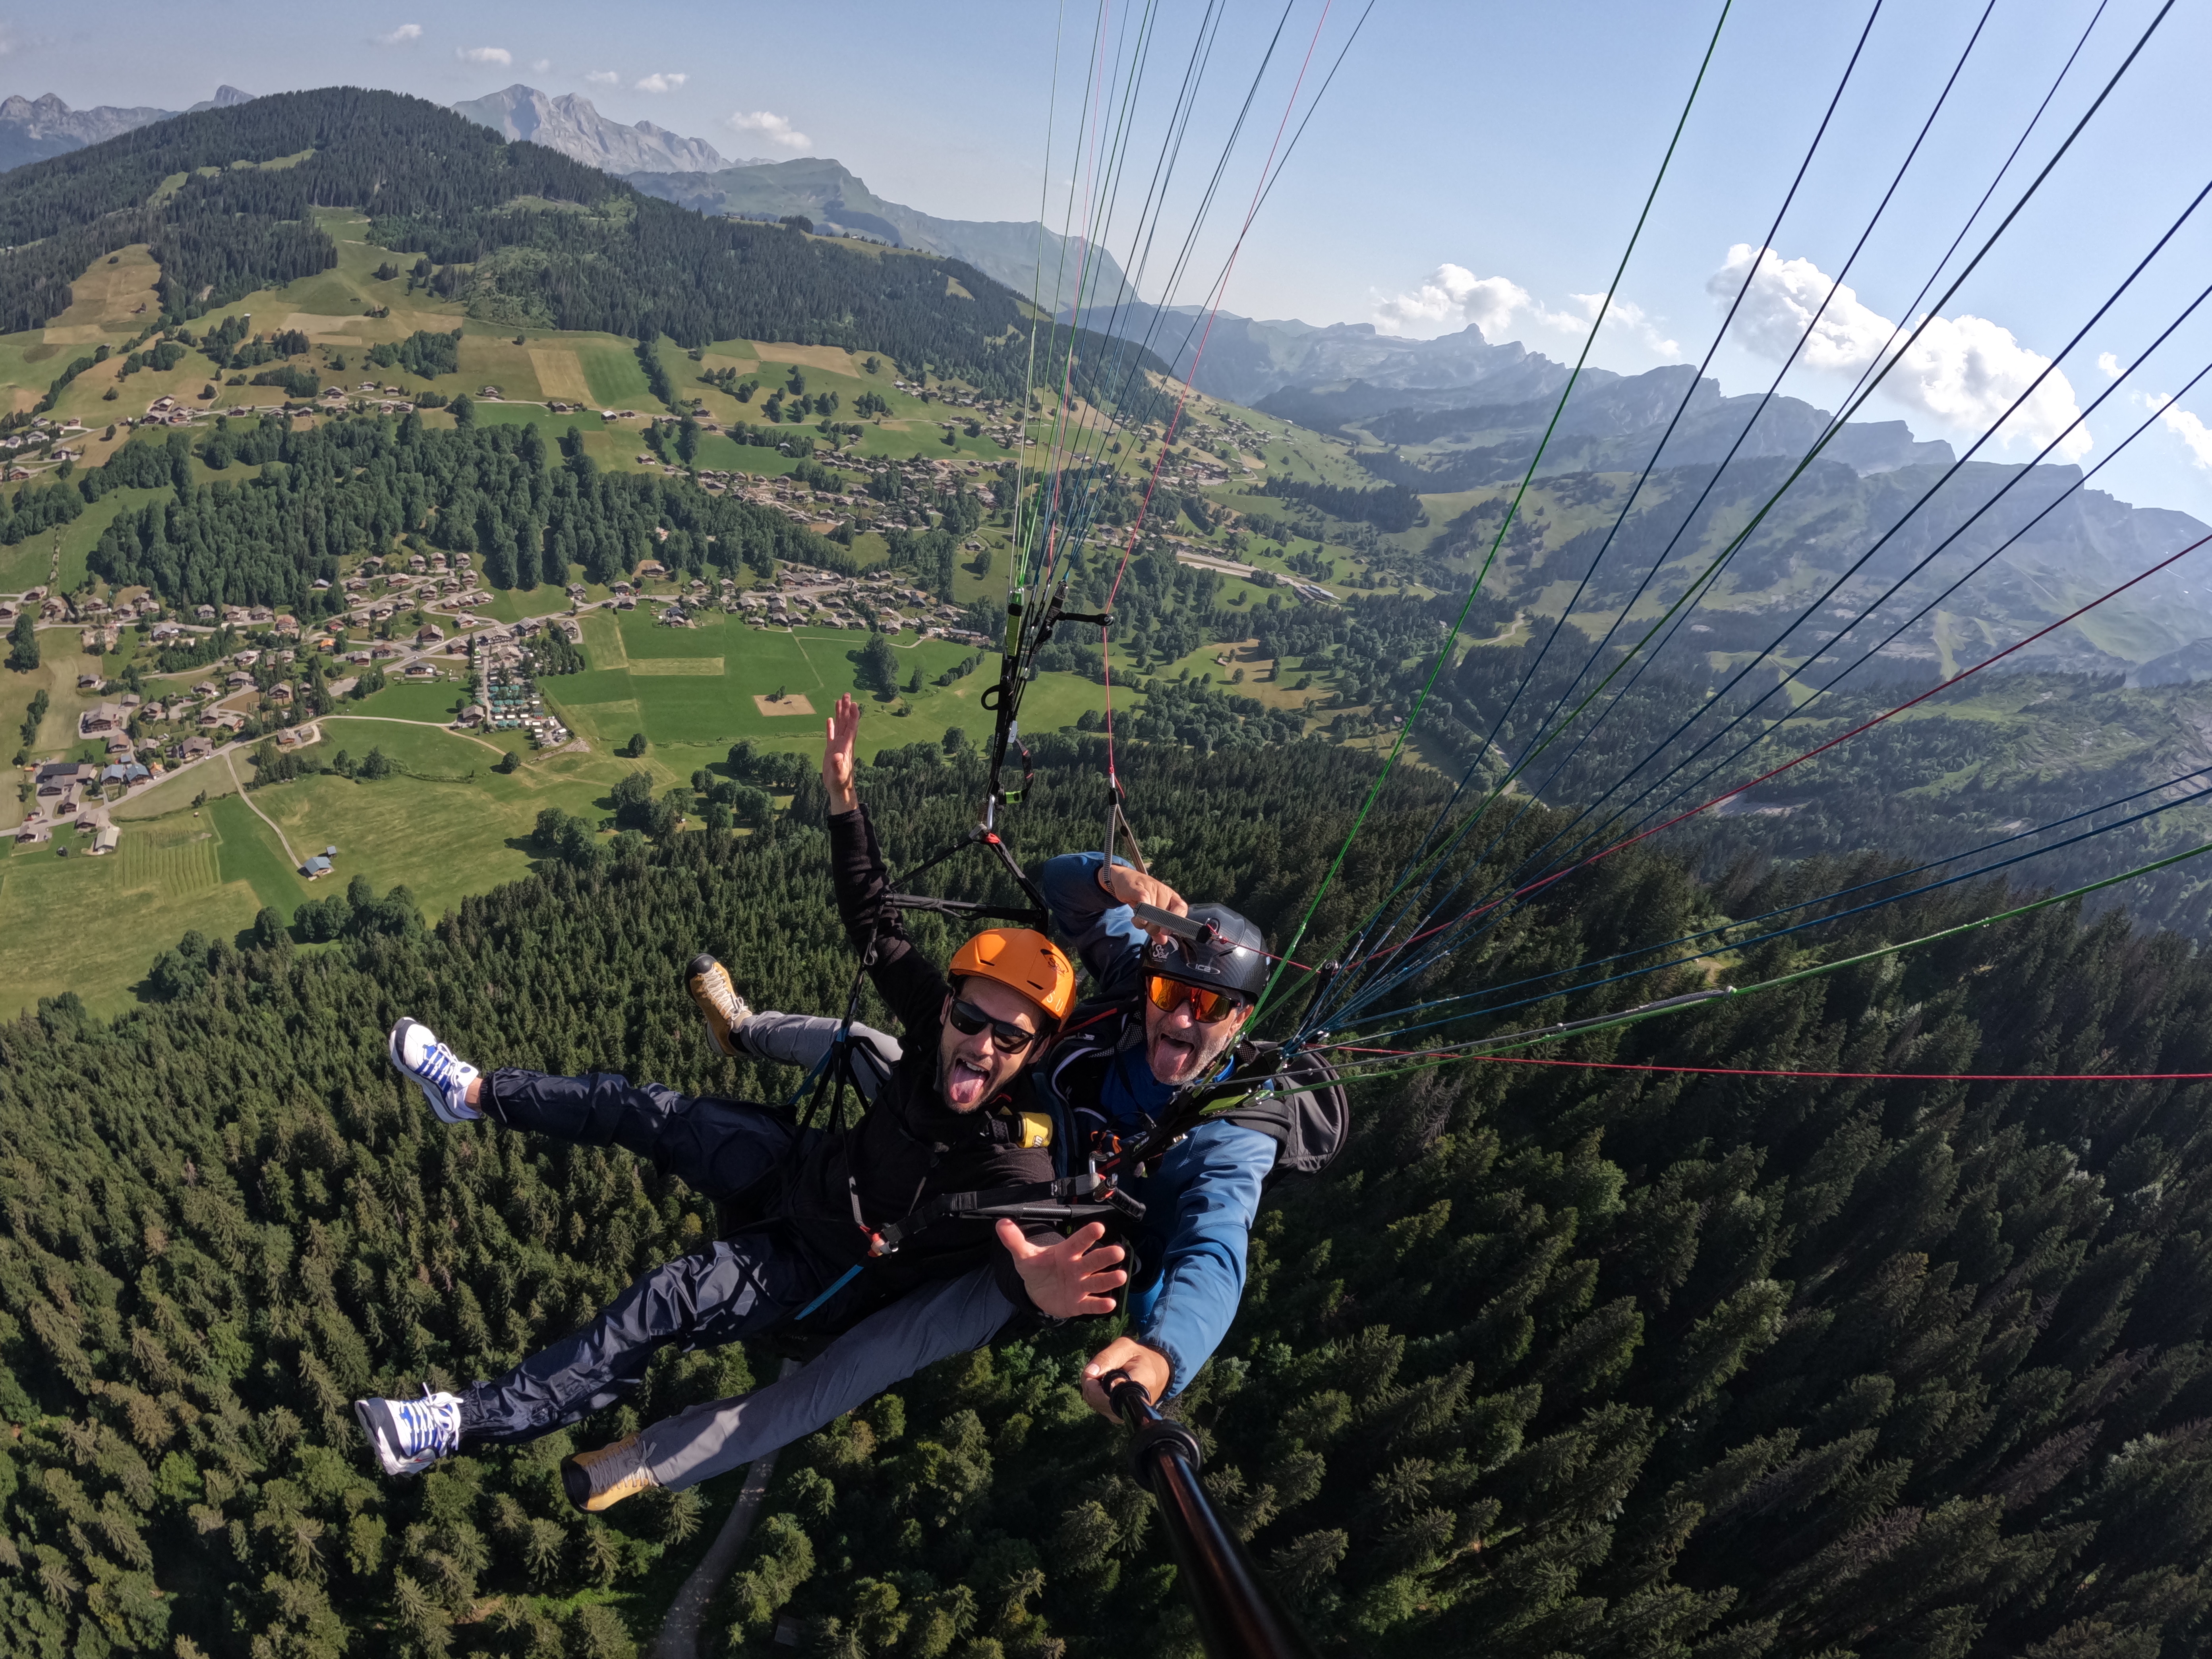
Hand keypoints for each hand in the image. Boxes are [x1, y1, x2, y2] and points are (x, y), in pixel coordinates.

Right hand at [822, 693, 860, 813]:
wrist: (839, 790)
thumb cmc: (840, 783)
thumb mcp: (839, 775)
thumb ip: (837, 765)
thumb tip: (837, 756)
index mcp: (846, 747)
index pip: (851, 728)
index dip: (853, 716)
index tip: (853, 703)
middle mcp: (844, 744)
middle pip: (846, 722)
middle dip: (846, 708)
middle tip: (846, 694)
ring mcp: (838, 746)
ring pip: (839, 726)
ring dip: (839, 714)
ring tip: (839, 700)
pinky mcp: (831, 751)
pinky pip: (831, 735)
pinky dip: (830, 727)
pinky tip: (829, 719)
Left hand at [996, 1219, 1126, 1318]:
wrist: (1037, 1291)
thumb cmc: (1037, 1268)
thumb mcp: (1024, 1255)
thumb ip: (1014, 1240)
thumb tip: (1001, 1223)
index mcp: (1066, 1252)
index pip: (1078, 1241)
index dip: (1087, 1235)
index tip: (1099, 1227)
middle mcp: (1077, 1267)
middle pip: (1093, 1260)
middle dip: (1105, 1256)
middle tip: (1118, 1251)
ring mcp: (1080, 1285)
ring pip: (1097, 1281)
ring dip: (1109, 1279)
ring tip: (1121, 1276)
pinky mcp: (1079, 1303)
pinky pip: (1091, 1304)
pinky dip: (1100, 1305)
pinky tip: (1110, 1304)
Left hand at [1081, 1336, 1171, 1418]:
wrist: (1156, 1374)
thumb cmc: (1142, 1358)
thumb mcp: (1126, 1347)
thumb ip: (1108, 1357)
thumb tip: (1090, 1373)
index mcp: (1138, 1387)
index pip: (1108, 1392)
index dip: (1095, 1382)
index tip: (1096, 1371)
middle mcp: (1130, 1407)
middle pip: (1096, 1398)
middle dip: (1091, 1381)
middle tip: (1101, 1368)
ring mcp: (1122, 1414)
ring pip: (1094, 1402)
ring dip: (1092, 1386)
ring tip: (1104, 1374)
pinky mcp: (1116, 1416)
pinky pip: (1096, 1404)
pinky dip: (1094, 1392)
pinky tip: (1103, 1384)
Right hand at [1097, 862, 1187, 941]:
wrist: (1125, 880)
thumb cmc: (1141, 897)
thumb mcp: (1151, 913)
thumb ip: (1157, 928)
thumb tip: (1162, 941)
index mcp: (1171, 897)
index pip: (1181, 908)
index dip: (1177, 920)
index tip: (1166, 931)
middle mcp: (1164, 892)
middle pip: (1163, 916)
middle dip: (1153, 927)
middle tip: (1146, 925)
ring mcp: (1152, 889)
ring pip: (1152, 913)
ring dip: (1143, 922)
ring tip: (1138, 919)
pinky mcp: (1139, 888)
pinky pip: (1143, 903)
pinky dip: (1140, 914)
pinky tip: (1137, 916)